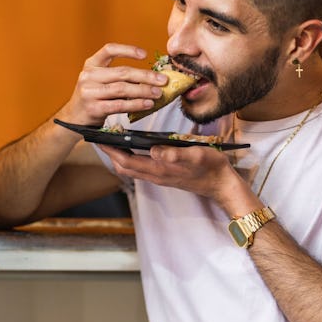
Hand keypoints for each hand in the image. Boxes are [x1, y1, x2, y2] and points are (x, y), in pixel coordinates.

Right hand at [58, 43, 168, 125]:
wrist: (73, 119)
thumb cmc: (93, 97)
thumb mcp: (99, 81)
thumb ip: (118, 76)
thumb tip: (150, 77)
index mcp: (91, 64)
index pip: (109, 50)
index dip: (127, 50)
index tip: (145, 54)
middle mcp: (88, 76)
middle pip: (122, 72)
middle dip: (146, 76)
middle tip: (163, 80)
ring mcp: (89, 92)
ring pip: (122, 89)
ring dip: (144, 91)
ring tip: (158, 93)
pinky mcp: (93, 108)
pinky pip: (119, 105)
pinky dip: (136, 104)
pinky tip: (147, 104)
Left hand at [100, 143, 250, 215]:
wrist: (222, 184)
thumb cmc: (211, 167)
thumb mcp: (196, 155)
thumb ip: (175, 154)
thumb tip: (154, 150)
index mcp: (160, 169)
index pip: (127, 161)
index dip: (111, 151)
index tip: (99, 139)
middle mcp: (156, 175)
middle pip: (124, 167)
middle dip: (110, 154)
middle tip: (100, 137)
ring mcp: (159, 177)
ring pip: (131, 169)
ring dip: (119, 157)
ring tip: (112, 141)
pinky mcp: (164, 175)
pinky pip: (140, 168)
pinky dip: (130, 159)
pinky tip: (132, 148)